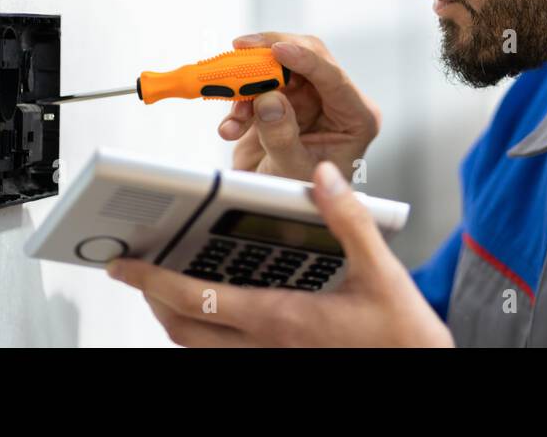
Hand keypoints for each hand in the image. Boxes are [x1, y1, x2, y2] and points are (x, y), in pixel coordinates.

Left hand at [106, 160, 453, 346]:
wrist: (420, 369)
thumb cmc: (402, 332)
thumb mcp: (380, 267)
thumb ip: (348, 217)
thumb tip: (322, 176)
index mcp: (280, 317)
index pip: (196, 299)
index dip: (152, 282)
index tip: (126, 265)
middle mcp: (267, 345)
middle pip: (183, 330)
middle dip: (152, 300)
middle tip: (139, 272)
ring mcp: (272, 360)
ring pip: (200, 348)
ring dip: (176, 318)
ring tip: (168, 286)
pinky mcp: (283, 364)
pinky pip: (227, 353)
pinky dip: (206, 332)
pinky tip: (218, 309)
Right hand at [216, 32, 380, 183]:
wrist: (278, 207)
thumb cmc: (302, 196)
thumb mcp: (293, 171)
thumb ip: (282, 137)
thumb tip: (269, 100)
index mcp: (355, 118)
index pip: (334, 77)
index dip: (305, 58)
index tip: (277, 49)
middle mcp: (334, 102)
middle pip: (307, 58)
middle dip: (270, 55)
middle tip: (241, 51)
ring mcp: (307, 99)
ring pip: (277, 68)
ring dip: (248, 85)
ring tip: (236, 116)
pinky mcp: (281, 100)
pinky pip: (256, 86)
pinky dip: (238, 103)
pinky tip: (231, 129)